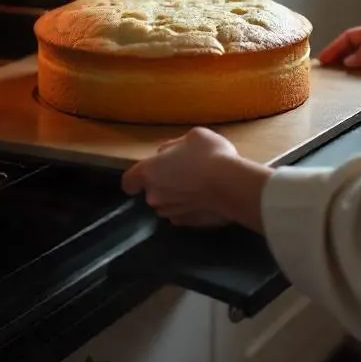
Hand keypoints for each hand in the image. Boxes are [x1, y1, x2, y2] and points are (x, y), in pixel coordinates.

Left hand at [121, 128, 238, 227]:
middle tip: (184, 173)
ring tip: (199, 186)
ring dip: (177, 197)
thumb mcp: (192, 137)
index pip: (128, 181)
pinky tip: (206, 199)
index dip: (135, 179)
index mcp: (149, 172)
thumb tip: (168, 154)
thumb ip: (173, 147)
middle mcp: (154, 196)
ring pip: (167, 204)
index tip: (145, 176)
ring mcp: (170, 213)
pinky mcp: (188, 225)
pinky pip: (183, 214)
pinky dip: (190, 208)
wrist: (232, 186)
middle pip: (151, 191)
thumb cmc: (209, 155)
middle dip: (163, 184)